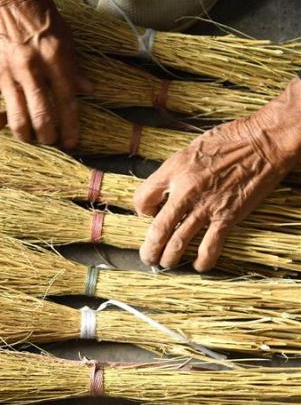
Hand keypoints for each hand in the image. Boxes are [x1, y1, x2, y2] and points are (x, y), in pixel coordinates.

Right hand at [0, 0, 89, 148]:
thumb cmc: (37, 14)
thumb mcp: (63, 35)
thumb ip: (74, 66)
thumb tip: (87, 90)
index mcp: (54, 57)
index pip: (67, 102)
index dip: (70, 128)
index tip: (70, 143)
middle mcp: (30, 67)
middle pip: (42, 117)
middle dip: (47, 136)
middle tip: (48, 139)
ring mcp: (6, 72)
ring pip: (16, 120)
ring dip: (25, 135)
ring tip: (28, 135)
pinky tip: (1, 123)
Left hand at [134, 77, 300, 271]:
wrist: (262, 142)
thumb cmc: (229, 141)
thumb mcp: (191, 149)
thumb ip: (174, 172)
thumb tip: (164, 191)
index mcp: (174, 171)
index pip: (142, 198)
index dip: (141, 210)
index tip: (149, 214)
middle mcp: (186, 192)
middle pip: (157, 230)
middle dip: (149, 249)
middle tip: (148, 257)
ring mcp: (206, 207)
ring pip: (178, 244)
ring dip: (169, 259)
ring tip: (166, 263)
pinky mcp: (226, 218)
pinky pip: (209, 248)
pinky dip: (201, 261)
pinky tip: (198, 264)